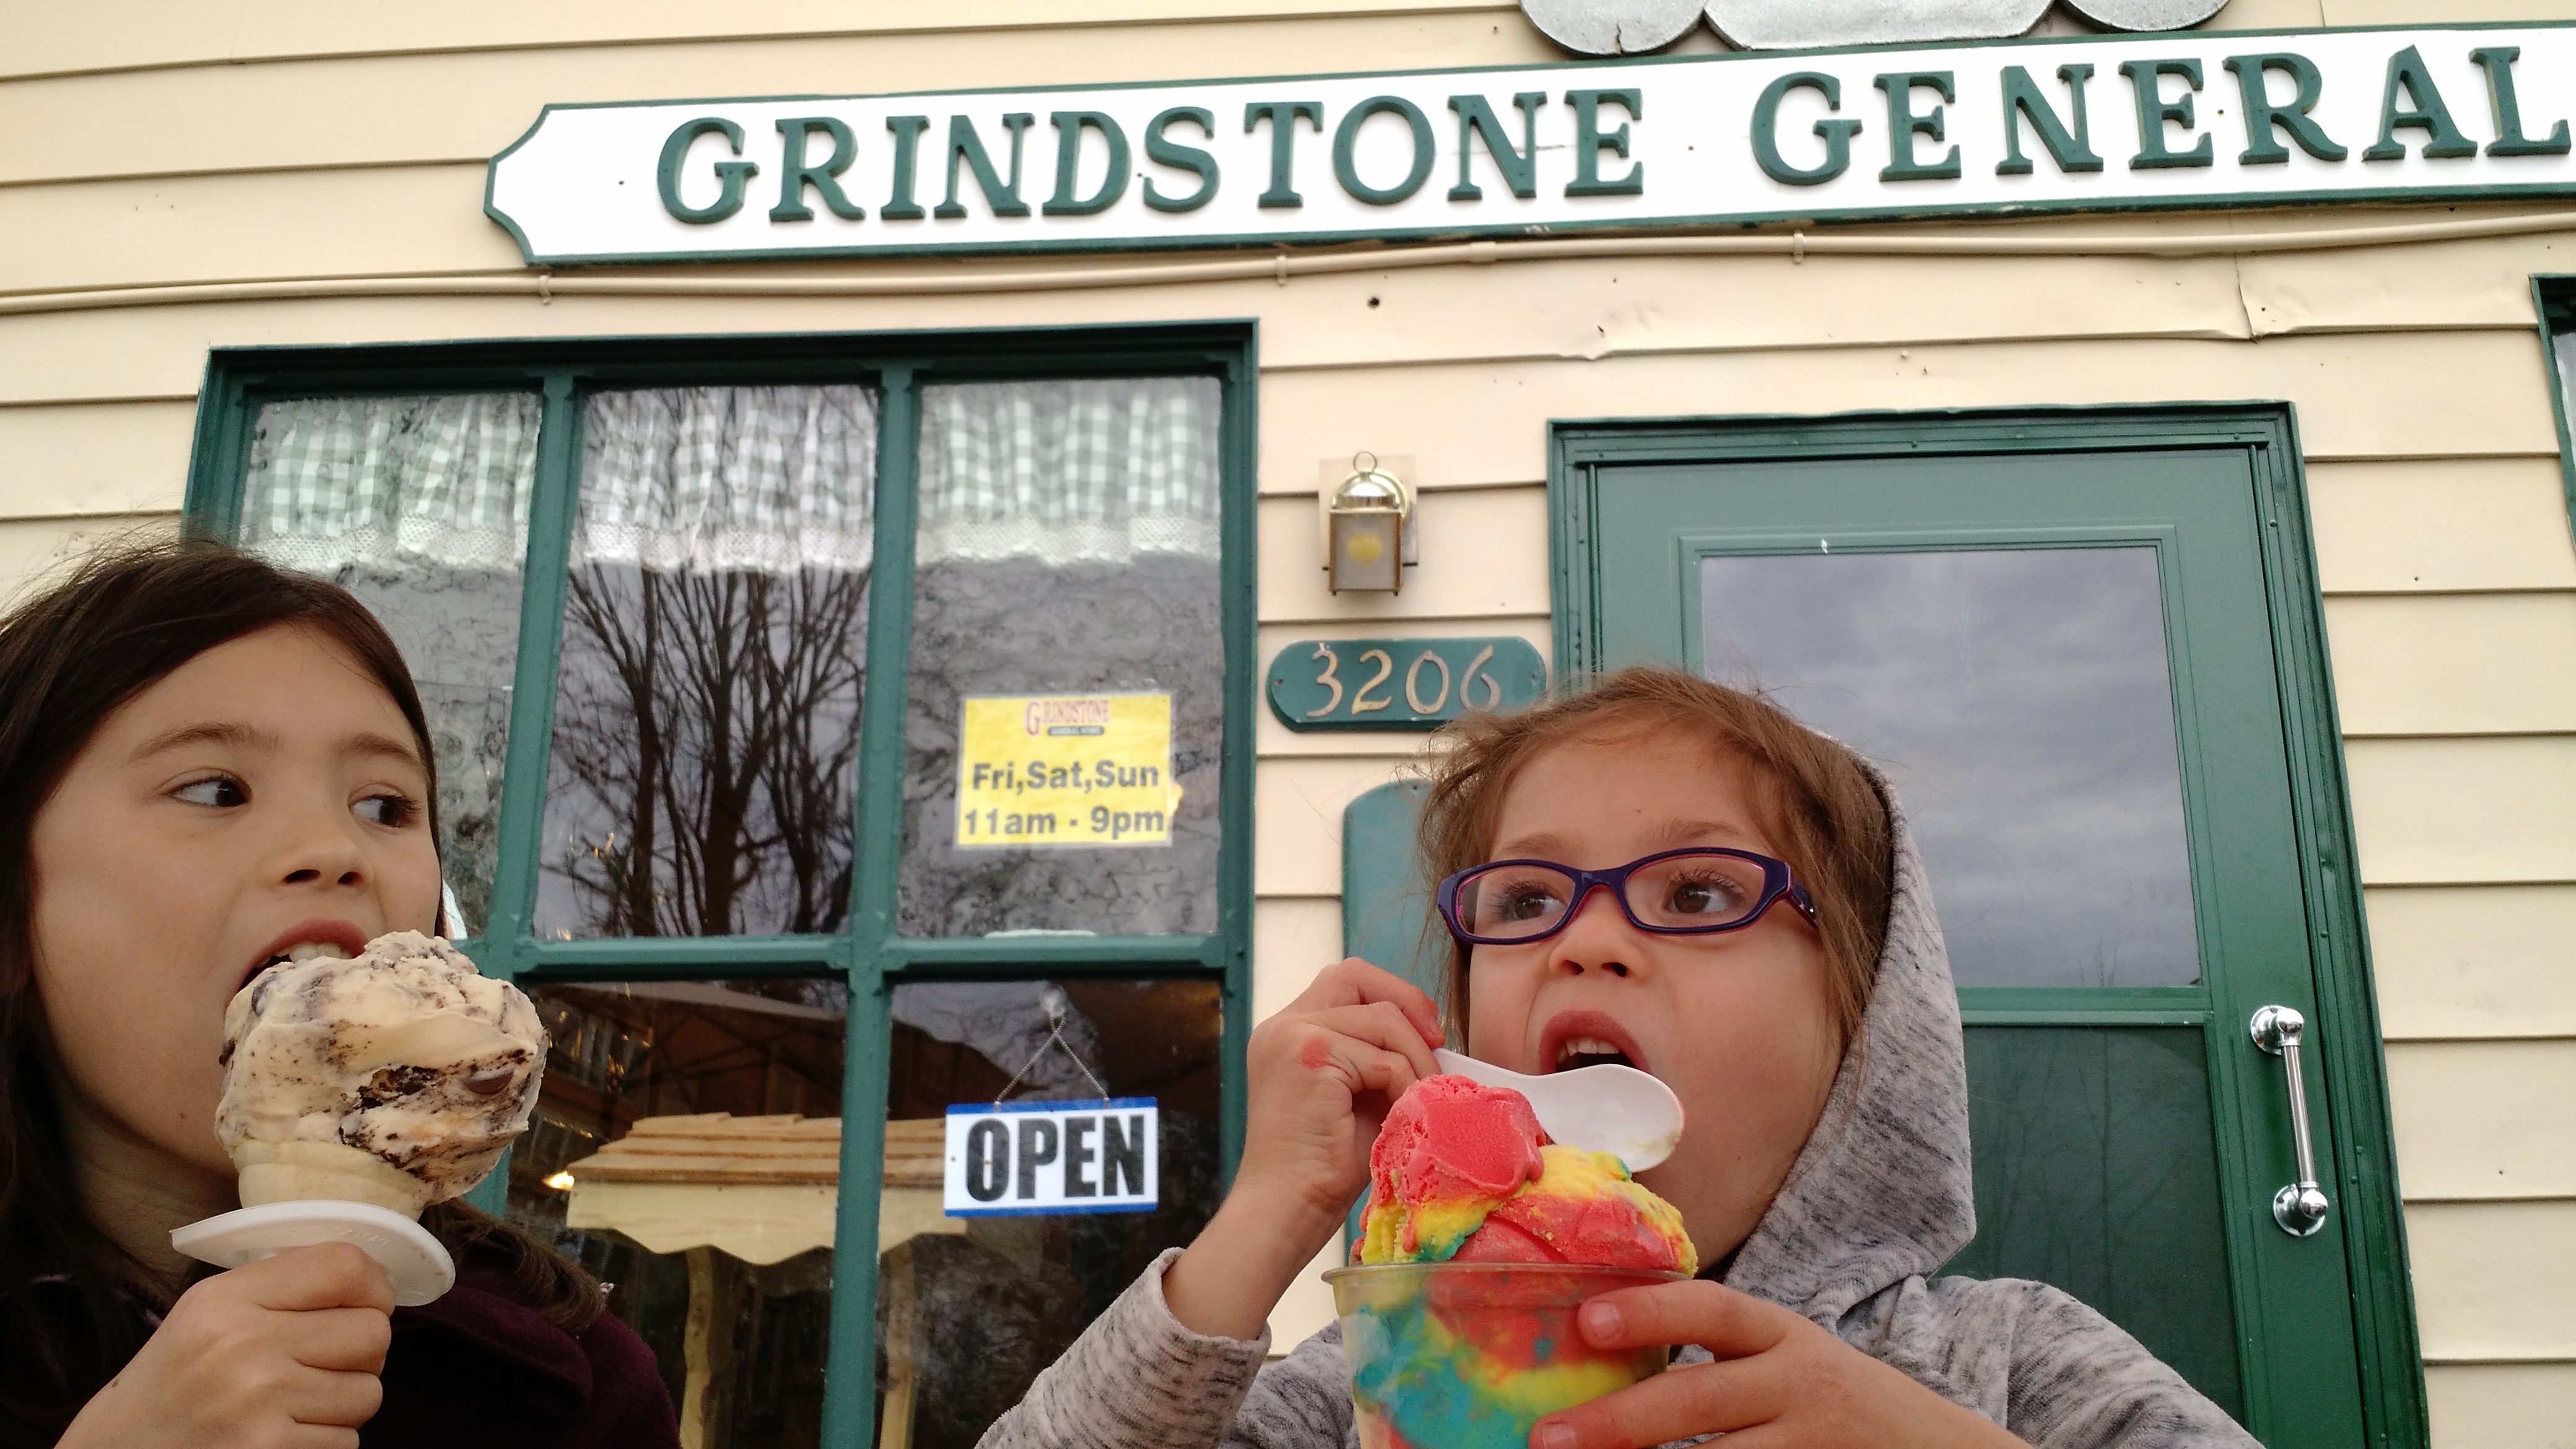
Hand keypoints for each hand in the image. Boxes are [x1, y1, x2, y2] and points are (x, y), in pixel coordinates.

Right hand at [60, 1243, 395, 1448]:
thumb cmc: (173, 1386)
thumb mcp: (206, 1314)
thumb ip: (281, 1288)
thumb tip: (371, 1283)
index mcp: (226, 1300)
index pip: (345, 1266)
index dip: (375, 1288)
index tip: (367, 1305)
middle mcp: (243, 1345)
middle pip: (373, 1332)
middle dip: (360, 1355)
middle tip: (320, 1367)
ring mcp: (257, 1403)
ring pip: (368, 1393)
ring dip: (342, 1406)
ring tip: (292, 1407)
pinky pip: (346, 1443)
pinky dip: (323, 1445)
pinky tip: (280, 1438)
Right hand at [1163, 958, 1441, 1338]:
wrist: (1285, 1209)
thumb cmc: (1321, 1168)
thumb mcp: (1354, 1097)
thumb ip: (1377, 1059)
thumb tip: (1434, 1042)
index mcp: (1287, 1032)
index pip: (1345, 981)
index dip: (1391, 995)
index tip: (1427, 1033)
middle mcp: (1283, 1024)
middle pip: (1355, 976)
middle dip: (1407, 1003)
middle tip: (1437, 1044)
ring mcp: (1293, 1035)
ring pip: (1383, 1019)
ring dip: (1416, 1059)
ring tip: (1422, 1100)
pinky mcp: (1311, 1055)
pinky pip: (1384, 1059)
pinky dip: (1407, 1085)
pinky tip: (1406, 1116)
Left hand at [1531, 1280, 2027, 1448]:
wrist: (1939, 1448)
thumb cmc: (1828, 1397)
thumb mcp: (1786, 1355)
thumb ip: (1716, 1350)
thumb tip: (1593, 1338)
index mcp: (1782, 1335)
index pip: (1714, 1309)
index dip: (1651, 1310)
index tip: (1586, 1320)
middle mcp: (1800, 1384)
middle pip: (1703, 1399)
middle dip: (1622, 1420)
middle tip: (1550, 1438)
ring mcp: (1814, 1444)